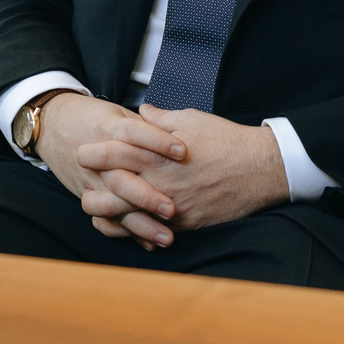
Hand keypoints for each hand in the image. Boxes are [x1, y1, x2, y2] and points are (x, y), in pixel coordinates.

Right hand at [31, 93, 185, 247]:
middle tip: (172, 209)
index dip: (158, 141)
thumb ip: (148, 123)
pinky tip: (149, 242)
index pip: (133, 133)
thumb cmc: (92, 118)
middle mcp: (98, 158)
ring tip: (167, 237)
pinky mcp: (86, 195)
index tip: (183, 151)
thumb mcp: (119, 113)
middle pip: (120, 178)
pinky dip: (126, 233)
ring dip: (139, 224)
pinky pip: (104, 220)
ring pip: (110, 207)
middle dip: (146, 196)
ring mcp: (90, 180)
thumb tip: (180, 130)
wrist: (52, 124)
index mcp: (108, 130)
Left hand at [87, 106, 286, 235]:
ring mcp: (172, 206)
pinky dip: (135, 231)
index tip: (83, 152)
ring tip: (97, 209)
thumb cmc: (226, 141)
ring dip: (109, 214)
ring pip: (128, 217)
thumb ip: (160, 118)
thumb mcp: (191, 119)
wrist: (260, 169)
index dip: (94, 153)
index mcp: (157, 154)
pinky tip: (125, 227)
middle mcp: (160, 182)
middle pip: (112, 190)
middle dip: (92, 188)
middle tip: (83, 186)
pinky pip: (152, 232)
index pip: (114, 154)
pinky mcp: (186, 223)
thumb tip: (142, 111)